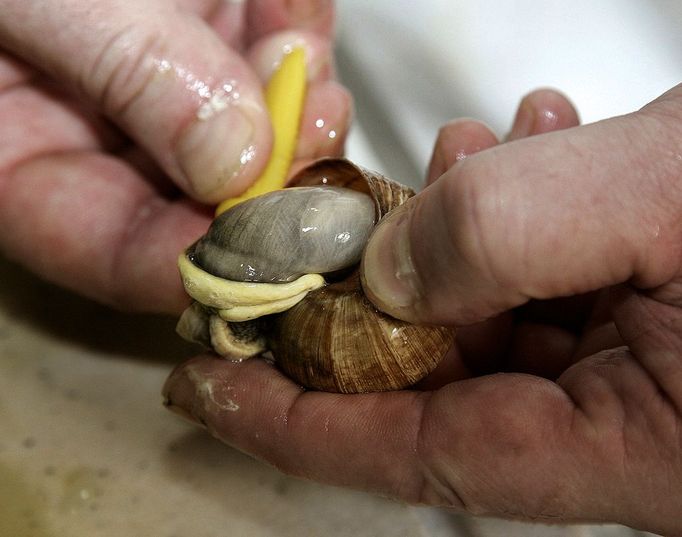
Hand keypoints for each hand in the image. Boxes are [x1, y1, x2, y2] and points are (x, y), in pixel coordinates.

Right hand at [0, 0, 348, 312]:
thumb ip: (122, 64)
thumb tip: (237, 160)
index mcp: (21, 161)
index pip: (117, 250)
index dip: (201, 261)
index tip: (279, 246)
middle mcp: (94, 136)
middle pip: (201, 198)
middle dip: (270, 173)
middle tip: (311, 127)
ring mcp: (153, 82)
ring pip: (247, 129)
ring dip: (289, 98)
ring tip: (302, 52)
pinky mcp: (194, 30)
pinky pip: (256, 47)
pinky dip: (288, 27)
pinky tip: (298, 5)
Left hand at [163, 85, 681, 534]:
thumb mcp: (667, 202)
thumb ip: (512, 231)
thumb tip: (389, 268)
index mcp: (631, 448)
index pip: (414, 451)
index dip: (298, 420)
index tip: (210, 382)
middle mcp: (626, 418)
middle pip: (439, 370)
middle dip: (372, 292)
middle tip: (320, 229)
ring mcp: (638, 359)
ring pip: (492, 306)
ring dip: (451, 229)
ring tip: (446, 156)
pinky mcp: (653, 303)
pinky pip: (551, 267)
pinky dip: (520, 204)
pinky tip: (528, 139)